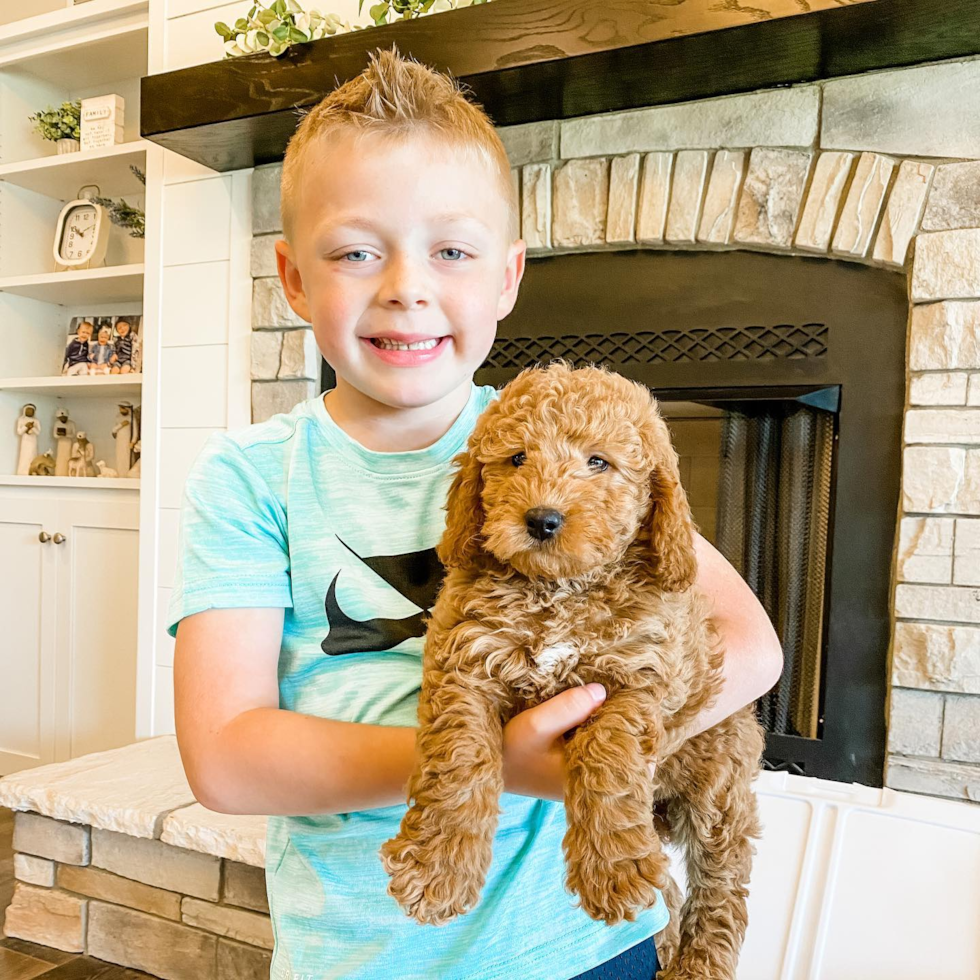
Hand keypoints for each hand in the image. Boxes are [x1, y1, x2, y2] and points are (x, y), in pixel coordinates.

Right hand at [502, 686, 658, 800]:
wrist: (485, 768)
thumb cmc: (511, 751)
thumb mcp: (535, 725)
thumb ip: (569, 707)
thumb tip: (602, 691)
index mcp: (590, 779)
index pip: (636, 760)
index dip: (637, 732)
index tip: (630, 706)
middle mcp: (594, 784)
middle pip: (632, 756)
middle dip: (630, 729)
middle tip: (624, 700)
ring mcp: (587, 779)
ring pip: (618, 753)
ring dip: (616, 729)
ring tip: (611, 704)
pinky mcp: (579, 771)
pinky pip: (603, 751)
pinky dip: (603, 733)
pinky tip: (594, 715)